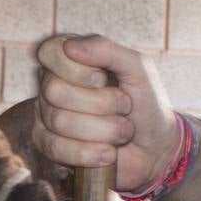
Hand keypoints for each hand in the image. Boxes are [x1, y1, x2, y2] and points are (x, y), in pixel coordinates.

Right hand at [30, 34, 178, 193]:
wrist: (154, 147)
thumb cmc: (145, 102)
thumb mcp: (138, 68)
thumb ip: (107, 49)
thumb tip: (69, 47)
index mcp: (69, 58)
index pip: (49, 52)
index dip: (77, 69)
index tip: (102, 79)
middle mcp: (51, 84)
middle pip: (55, 90)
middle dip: (101, 103)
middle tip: (123, 107)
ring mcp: (46, 116)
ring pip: (60, 121)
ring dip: (105, 130)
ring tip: (122, 131)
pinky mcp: (49, 146)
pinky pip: (57, 149)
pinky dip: (92, 153)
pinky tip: (109, 153)